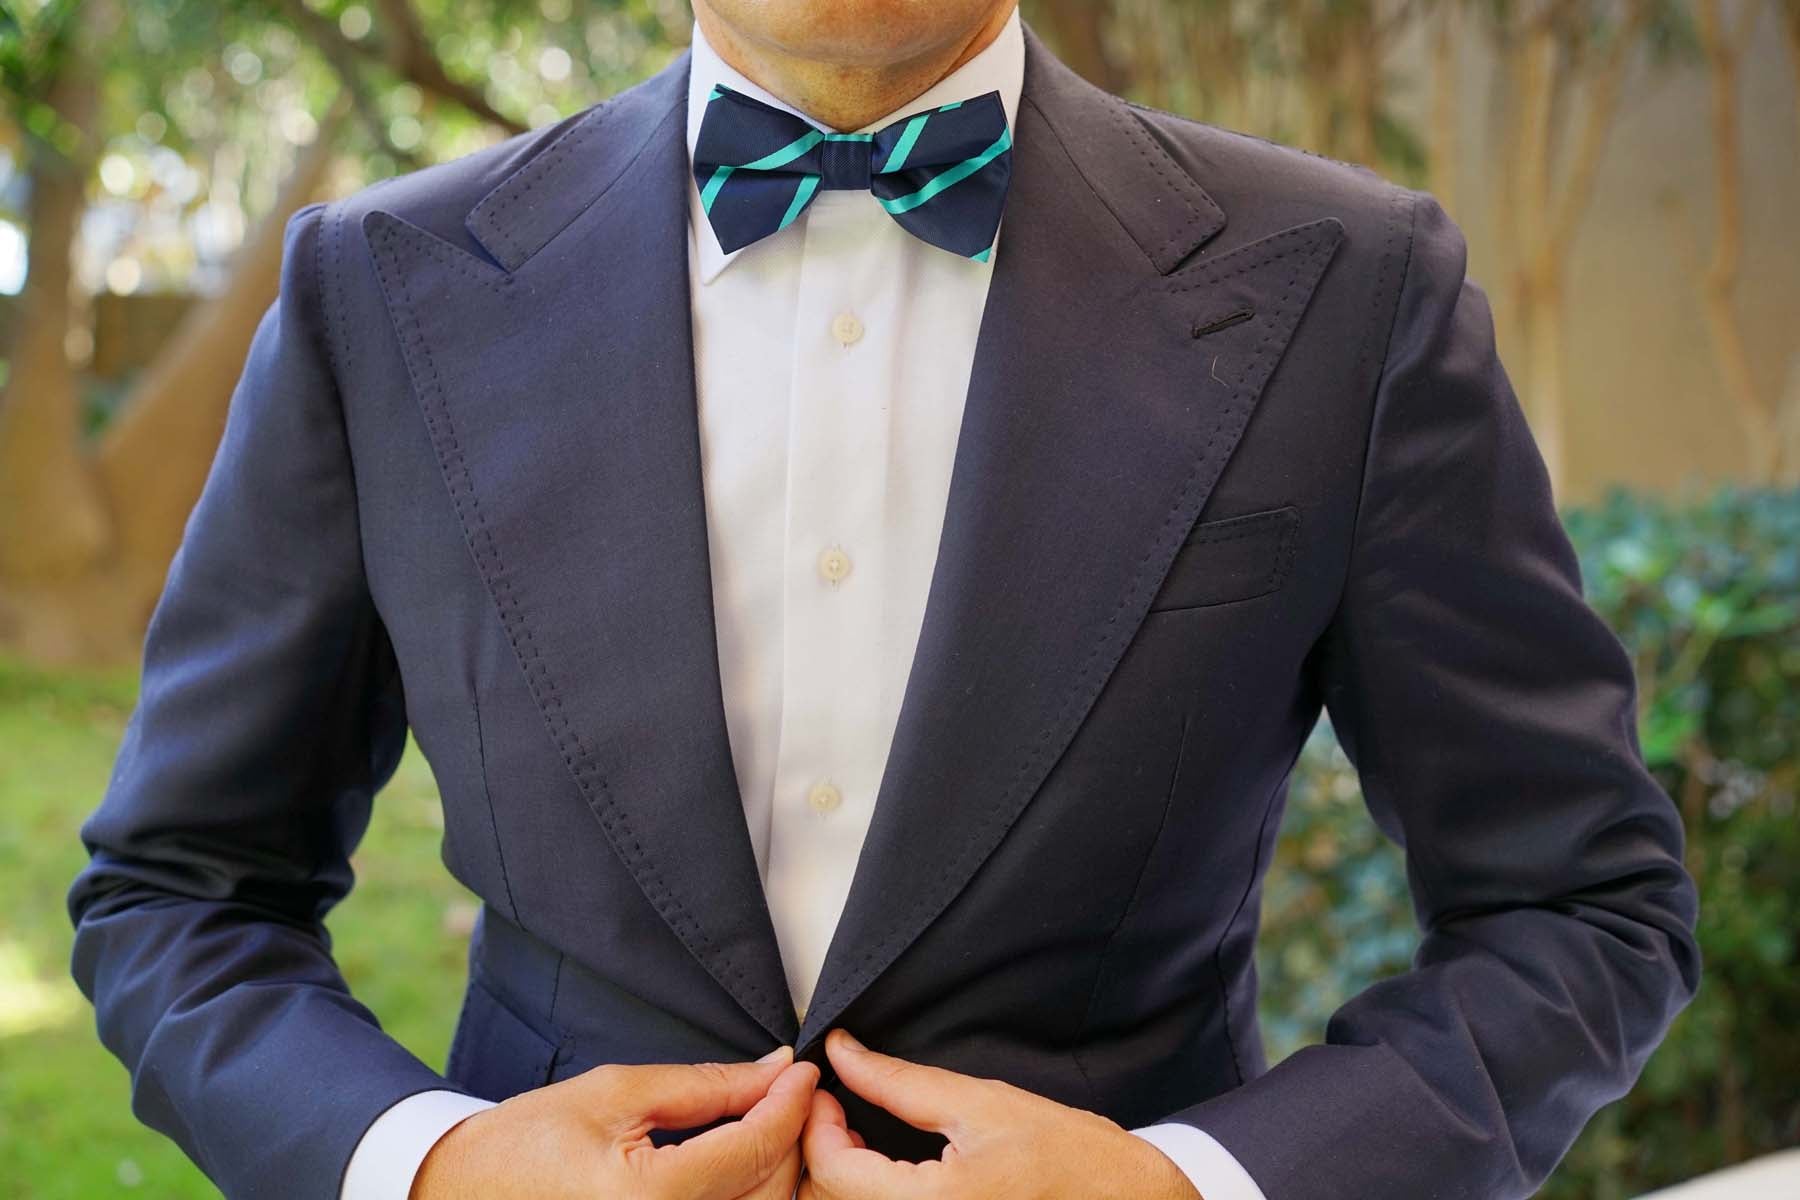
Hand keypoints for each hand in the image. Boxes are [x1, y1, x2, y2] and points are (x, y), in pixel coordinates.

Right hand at [412, 1045, 818, 1198]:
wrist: (467, 1194)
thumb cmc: (528, 1143)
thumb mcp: (618, 1092)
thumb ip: (707, 1086)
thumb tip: (775, 1071)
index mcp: (651, 1198)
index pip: (756, 1147)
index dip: (790, 1101)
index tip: (803, 1070)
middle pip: (771, 1188)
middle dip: (790, 1135)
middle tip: (789, 1091)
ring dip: (775, 1169)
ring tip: (765, 1124)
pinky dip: (748, 1195)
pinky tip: (740, 1164)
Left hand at [797, 1029, 1200, 1199]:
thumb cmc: (1073, 1159)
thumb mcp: (980, 1103)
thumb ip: (899, 1082)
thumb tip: (845, 1053)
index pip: (833, 1170)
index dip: (816, 1121)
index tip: (826, 1087)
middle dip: (823, 1149)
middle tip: (837, 1105)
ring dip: (843, 1176)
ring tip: (857, 1134)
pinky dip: (871, 1193)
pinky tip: (883, 1169)